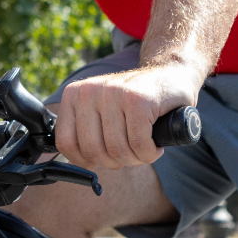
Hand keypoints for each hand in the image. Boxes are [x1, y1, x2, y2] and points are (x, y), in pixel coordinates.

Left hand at [53, 62, 200, 169]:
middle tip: (130, 153)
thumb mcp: (100, 111)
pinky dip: (150, 153)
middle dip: (116, 162)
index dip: (86, 161)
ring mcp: (114, 93)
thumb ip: (82, 130)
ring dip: (136, 159)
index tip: (103, 159)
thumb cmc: (135, 103)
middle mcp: (89, 91)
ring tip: (144, 146)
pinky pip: (139, 145)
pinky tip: (155, 145)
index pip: (66, 143)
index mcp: (74, 94)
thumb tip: (69, 160)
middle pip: (94, 151)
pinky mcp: (139, 100)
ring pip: (118, 150)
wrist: (171, 75)